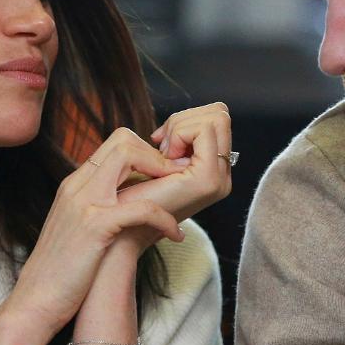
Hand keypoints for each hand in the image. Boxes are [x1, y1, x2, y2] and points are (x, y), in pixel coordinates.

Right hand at [10, 128, 185, 327]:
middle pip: (123, 139)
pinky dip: (165, 218)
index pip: (115, 144)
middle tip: (177, 183)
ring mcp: (84, 202)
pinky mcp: (95, 225)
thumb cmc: (62, 272)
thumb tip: (135, 205)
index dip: (146, 153)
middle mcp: (77, 185)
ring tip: (179, 201)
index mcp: (75, 184)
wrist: (35, 301)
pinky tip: (175, 236)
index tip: (164, 179)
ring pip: (129, 155)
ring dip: (162, 172)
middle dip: (157, 156)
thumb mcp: (79, 230)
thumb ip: (100, 210)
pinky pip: (141, 207)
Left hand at [118, 103, 232, 221]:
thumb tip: (188, 117)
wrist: (121, 230)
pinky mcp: (208, 178)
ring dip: (181, 127)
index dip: (185, 120)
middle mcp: (223, 176)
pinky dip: (179, 133)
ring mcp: (219, 179)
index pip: (218, 118)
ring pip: (216, 118)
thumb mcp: (160, 161)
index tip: (160, 142)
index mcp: (215, 172)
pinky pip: (203, 130)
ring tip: (163, 154)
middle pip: (221, 114)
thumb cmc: (130, 195)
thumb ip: (179, 141)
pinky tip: (164, 157)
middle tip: (162, 145)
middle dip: (185, 120)